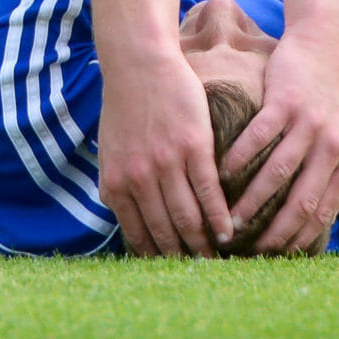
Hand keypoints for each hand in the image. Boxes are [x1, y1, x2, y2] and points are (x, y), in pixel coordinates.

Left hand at [97, 47, 232, 256]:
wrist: (139, 65)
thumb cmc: (124, 107)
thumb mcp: (110, 152)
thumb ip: (118, 186)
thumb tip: (126, 218)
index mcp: (117, 185)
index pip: (138, 236)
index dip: (157, 258)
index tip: (172, 272)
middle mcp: (139, 180)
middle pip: (165, 232)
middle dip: (182, 258)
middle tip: (199, 273)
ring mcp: (167, 165)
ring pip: (188, 217)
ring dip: (204, 243)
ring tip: (217, 258)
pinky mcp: (193, 148)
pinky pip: (208, 192)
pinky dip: (219, 216)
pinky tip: (229, 230)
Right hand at [221, 31, 338, 254]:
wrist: (325, 48)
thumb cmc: (328, 100)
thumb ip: (334, 178)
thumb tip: (323, 222)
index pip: (321, 212)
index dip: (297, 239)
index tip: (273, 256)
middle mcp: (330, 147)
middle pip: (301, 200)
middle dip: (273, 230)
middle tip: (248, 247)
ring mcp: (308, 124)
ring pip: (278, 172)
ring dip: (252, 199)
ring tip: (230, 217)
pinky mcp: (285, 102)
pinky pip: (260, 136)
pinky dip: (241, 157)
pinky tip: (223, 171)